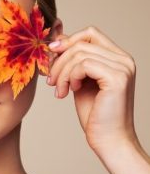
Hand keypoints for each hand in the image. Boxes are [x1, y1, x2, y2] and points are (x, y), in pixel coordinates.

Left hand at [46, 25, 137, 152]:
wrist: (108, 139)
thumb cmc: (94, 113)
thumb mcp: (79, 80)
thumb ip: (73, 61)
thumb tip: (58, 40)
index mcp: (116, 58)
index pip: (90, 34)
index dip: (66, 41)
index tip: (50, 56)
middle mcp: (123, 59)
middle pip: (81, 42)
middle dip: (59, 60)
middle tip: (50, 80)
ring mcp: (122, 67)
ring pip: (79, 53)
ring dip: (62, 72)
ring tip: (59, 90)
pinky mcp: (117, 78)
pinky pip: (84, 64)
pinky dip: (70, 77)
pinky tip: (70, 91)